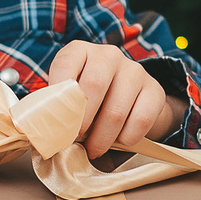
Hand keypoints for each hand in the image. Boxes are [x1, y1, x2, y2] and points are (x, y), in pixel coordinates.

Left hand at [48, 41, 186, 158]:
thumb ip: (58, 105)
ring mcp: (134, 70)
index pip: (65, 65)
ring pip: (116, 111)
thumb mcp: (70, 94)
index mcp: (80, 50)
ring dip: (102, 138)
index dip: (59, 97)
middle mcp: (108, 55)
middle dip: (82, 121)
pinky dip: (127, 138)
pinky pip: (140, 120)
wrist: (129, 97)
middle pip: (93, 86)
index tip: (57, 122)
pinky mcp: (154, 90)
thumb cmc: (90, 98)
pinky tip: (119, 141)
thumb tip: (46, 131)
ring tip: (94, 149)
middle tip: (76, 140)